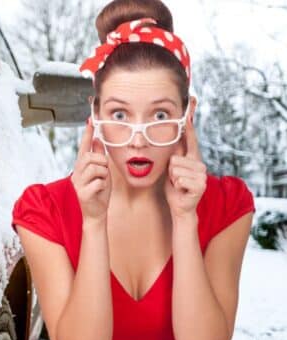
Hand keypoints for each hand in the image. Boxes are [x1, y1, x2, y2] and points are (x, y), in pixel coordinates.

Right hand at [72, 118, 111, 220]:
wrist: (95, 215)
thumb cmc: (98, 193)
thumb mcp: (101, 173)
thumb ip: (98, 157)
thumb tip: (97, 140)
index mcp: (81, 167)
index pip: (84, 146)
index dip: (87, 133)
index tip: (90, 120)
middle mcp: (76, 173)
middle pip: (90, 156)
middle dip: (101, 162)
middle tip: (103, 172)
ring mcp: (78, 183)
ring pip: (96, 168)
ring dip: (104, 175)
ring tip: (101, 183)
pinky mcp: (82, 193)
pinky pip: (98, 182)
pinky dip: (103, 186)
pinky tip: (99, 192)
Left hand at [165, 102, 205, 217]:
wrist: (180, 206)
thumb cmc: (174, 186)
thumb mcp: (171, 167)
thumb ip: (174, 152)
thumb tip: (172, 134)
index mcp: (192, 157)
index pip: (190, 136)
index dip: (190, 119)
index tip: (191, 100)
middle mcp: (199, 163)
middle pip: (174, 157)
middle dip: (170, 169)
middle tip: (175, 178)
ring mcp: (201, 175)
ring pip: (175, 168)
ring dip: (172, 178)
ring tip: (177, 183)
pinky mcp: (200, 185)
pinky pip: (178, 179)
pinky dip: (176, 185)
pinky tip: (181, 189)